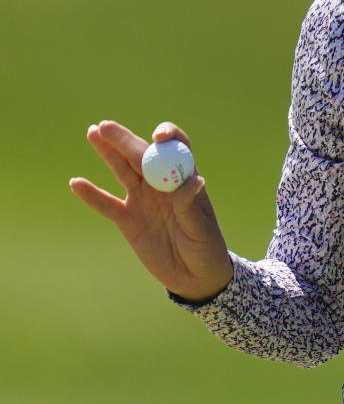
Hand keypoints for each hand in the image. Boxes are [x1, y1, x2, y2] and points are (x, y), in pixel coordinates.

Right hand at [69, 120, 233, 300]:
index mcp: (183, 179)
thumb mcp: (201, 228)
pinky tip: (76, 183)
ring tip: (93, 132)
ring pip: (122, 170)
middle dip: (124, 139)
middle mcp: (160, 184)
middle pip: (141, 154)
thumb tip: (193, 180)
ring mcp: (142, 199)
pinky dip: (91, 195)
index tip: (158, 137)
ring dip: (107, 152)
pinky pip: (106, 204)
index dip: (167, 137)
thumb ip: (190, 206)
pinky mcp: (127, 219)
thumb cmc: (206, 248)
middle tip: (106, 126)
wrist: (194, 277)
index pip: (176, 148)